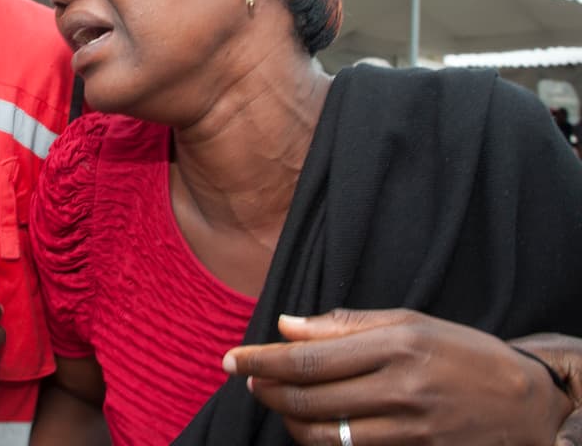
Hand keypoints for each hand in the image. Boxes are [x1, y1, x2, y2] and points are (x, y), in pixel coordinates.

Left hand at [222, 308, 571, 444]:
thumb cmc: (461, 352)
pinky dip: (320, 441)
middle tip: (249, 378)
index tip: (231, 358)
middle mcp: (399, 388)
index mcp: (394, 345)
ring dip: (288, 419)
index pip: (308, 358)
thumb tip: (286, 325)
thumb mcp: (408, 322)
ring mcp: (408, 429)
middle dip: (266, 390)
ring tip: (278, 400)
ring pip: (323, 434)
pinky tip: (311, 423)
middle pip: (308, 399)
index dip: (261, 360)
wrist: (525, 403)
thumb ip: (344, 324)